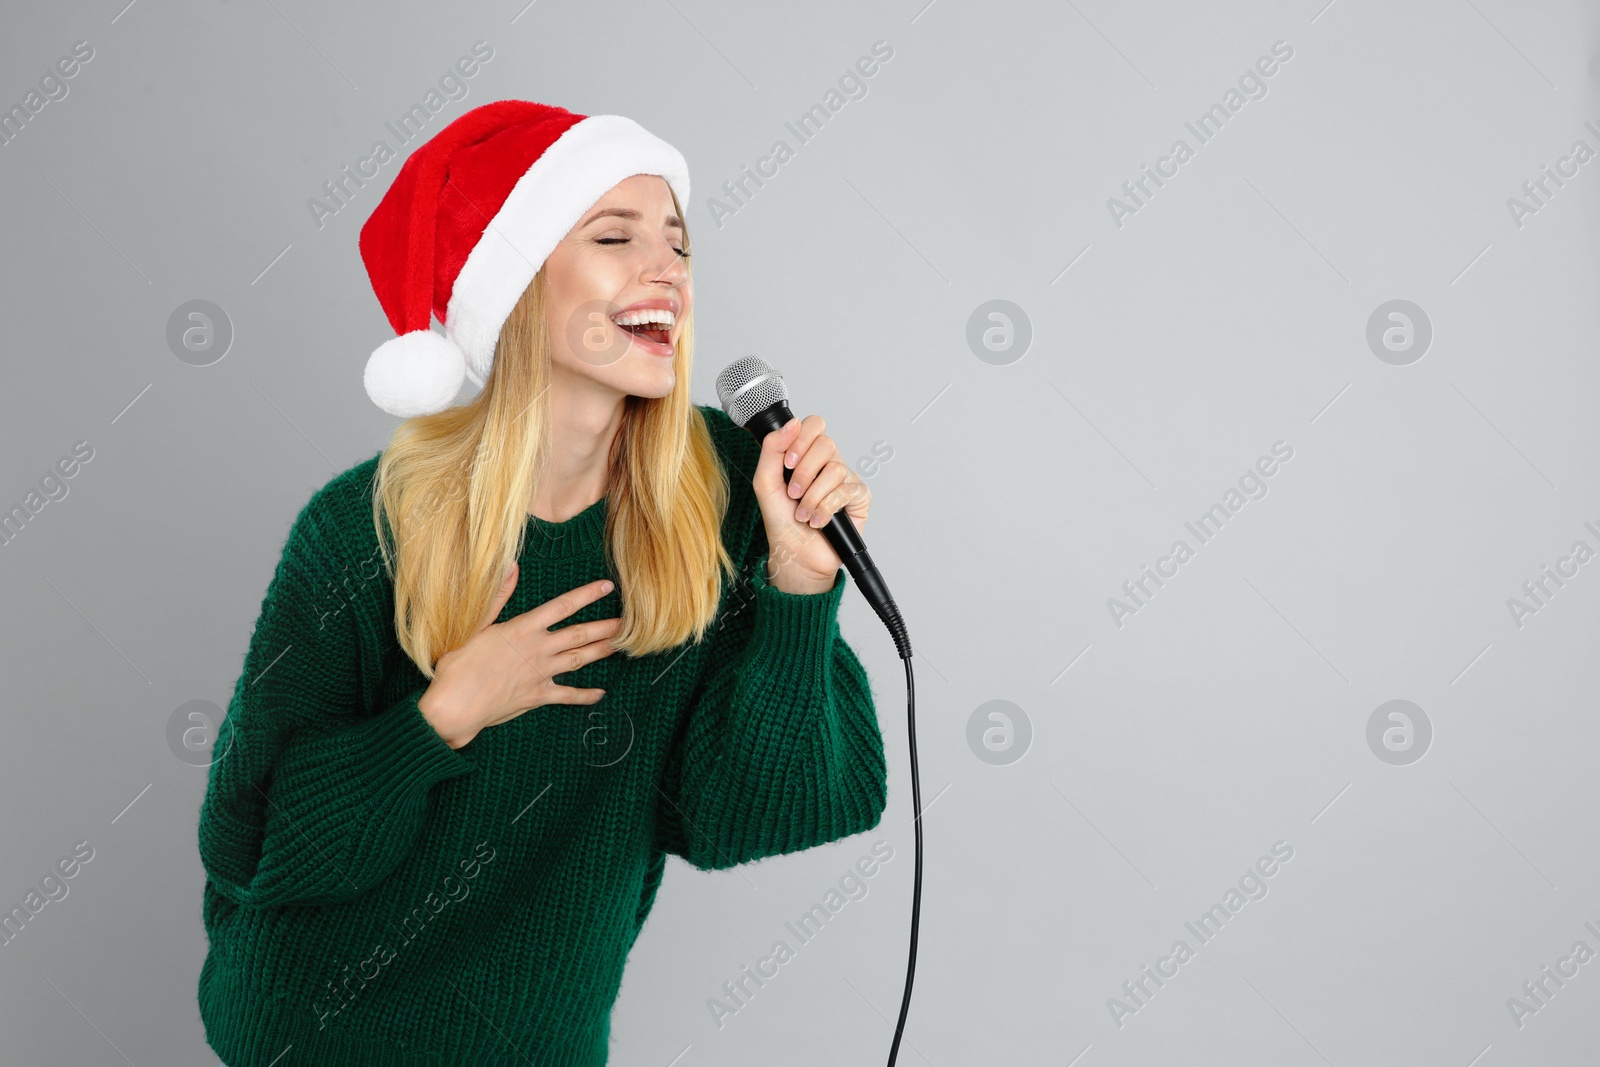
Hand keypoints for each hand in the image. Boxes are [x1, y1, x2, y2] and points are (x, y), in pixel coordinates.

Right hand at [418, 565, 620, 748]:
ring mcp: (541, 673)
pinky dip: (585, 696)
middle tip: (629, 622)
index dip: (587, 595)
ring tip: (622, 645)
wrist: (456, 705)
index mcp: (523, 628)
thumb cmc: (458, 665)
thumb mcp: (475, 625)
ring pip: (579, 659)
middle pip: (580, 634)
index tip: (606, 587)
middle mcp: (538, 649)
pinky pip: (568, 695)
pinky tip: (600, 694)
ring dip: (602, 651)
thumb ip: (497, 596)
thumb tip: (511, 568)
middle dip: (606, 627)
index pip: (562, 606)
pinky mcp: (538, 696)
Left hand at [752, 415, 870, 594]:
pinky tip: (819, 521)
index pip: (814, 425)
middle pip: (826, 444)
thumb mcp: (765, 481)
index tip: (788, 463)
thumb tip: (792, 423)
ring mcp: (846, 479)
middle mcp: (829, 463)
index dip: (801, 440)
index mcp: (807, 454)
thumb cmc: (780, 520)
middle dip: (804, 473)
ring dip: (812, 497)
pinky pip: (846, 491)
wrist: (794, 553)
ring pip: (835, 469)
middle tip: (793, 493)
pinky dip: (826, 509)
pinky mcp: (859, 498)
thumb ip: (773, 449)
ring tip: (804, 514)